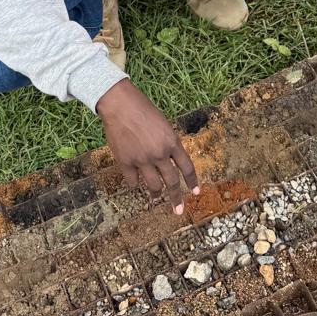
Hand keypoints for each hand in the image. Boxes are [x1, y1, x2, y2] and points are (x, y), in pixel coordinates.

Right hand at [96, 78, 199, 213]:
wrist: (120, 105)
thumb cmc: (142, 110)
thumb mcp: (163, 124)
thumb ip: (168, 143)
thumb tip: (170, 160)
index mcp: (172, 141)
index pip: (187, 167)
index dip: (192, 181)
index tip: (196, 192)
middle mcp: (160, 153)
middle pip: (172, 181)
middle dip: (176, 198)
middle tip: (178, 210)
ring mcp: (142, 159)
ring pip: (153, 186)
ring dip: (156, 195)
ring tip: (156, 199)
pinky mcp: (126, 162)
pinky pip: (132, 181)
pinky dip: (134, 183)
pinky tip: (134, 183)